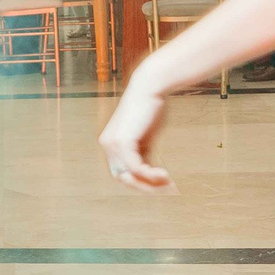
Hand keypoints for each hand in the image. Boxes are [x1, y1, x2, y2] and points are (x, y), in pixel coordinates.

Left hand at [99, 77, 173, 191]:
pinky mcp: (122, 142)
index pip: (121, 172)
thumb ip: (143, 155)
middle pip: (122, 177)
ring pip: (129, 176)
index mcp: (110, 144)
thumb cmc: (152, 109)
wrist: (151, 87)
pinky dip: (150, 175)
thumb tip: (150, 176)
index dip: (140, 182)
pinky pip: (135, 168)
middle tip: (166, 187)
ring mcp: (112, 144)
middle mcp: (107, 145)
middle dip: (144, 186)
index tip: (161, 183)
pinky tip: (165, 174)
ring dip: (149, 183)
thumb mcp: (146, 137)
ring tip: (168, 181)